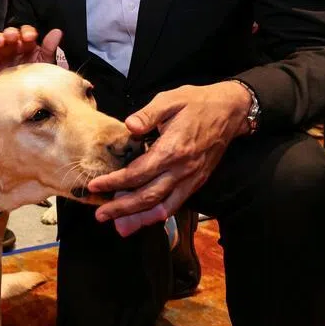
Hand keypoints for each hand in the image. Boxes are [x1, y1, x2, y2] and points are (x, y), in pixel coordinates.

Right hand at [0, 25, 62, 78]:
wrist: (23, 98)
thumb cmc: (35, 78)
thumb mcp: (45, 63)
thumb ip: (49, 47)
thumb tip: (57, 31)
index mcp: (28, 44)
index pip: (26, 32)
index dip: (27, 32)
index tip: (30, 37)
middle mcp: (14, 45)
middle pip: (10, 34)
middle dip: (10, 33)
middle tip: (12, 37)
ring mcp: (1, 52)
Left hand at [86, 81, 250, 236]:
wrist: (229, 110)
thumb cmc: (196, 102)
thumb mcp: (170, 99)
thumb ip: (148, 114)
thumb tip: (129, 125)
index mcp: (172, 149)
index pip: (137, 173)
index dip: (114, 182)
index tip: (95, 186)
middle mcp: (182, 169)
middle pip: (148, 196)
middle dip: (122, 208)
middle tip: (100, 215)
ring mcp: (192, 178)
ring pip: (163, 207)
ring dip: (140, 218)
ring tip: (119, 226)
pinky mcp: (198, 182)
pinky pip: (177, 204)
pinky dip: (159, 215)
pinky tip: (145, 219)